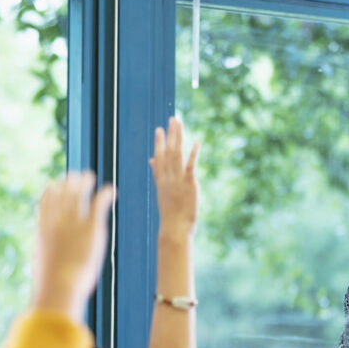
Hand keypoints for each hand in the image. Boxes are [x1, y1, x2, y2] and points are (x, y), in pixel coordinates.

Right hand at [31, 172, 115, 321]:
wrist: (60, 285)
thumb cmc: (52, 286)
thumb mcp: (46, 271)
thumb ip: (48, 264)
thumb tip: (48, 276)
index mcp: (43, 232)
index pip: (44, 205)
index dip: (50, 193)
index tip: (54, 185)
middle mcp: (56, 223)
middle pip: (61, 195)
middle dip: (67, 183)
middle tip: (75, 175)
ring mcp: (74, 223)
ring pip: (78, 195)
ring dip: (84, 183)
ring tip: (90, 176)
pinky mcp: (92, 227)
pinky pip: (98, 204)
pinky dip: (104, 194)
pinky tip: (111, 189)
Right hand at [149, 117, 199, 236]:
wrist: (174, 227)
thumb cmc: (170, 213)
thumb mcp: (162, 192)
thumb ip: (157, 173)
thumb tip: (152, 160)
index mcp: (161, 179)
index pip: (159, 156)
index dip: (159, 142)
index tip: (159, 128)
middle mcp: (168, 177)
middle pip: (168, 151)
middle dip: (170, 135)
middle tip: (173, 119)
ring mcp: (177, 180)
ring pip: (177, 154)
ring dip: (178, 138)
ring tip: (180, 124)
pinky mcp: (188, 184)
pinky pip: (190, 166)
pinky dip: (193, 154)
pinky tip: (197, 142)